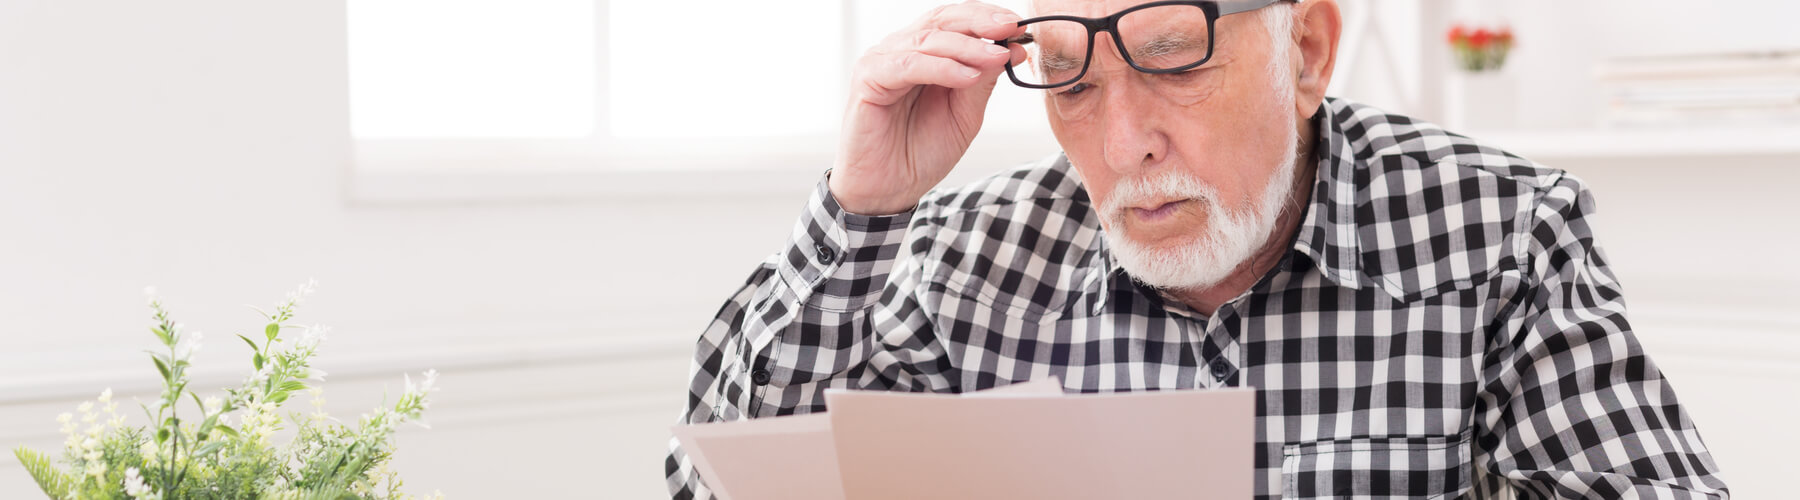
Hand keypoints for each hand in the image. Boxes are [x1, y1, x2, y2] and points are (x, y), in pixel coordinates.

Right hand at [829, 1, 1027, 214]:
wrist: (888, 190)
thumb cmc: (920, 152)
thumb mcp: (965, 115)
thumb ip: (983, 81)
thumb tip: (1011, 50)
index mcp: (924, 54)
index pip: (956, 21)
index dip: (987, 18)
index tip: (1020, 27)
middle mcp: (901, 50)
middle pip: (942, 19)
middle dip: (980, 22)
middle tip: (1011, 28)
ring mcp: (881, 61)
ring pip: (928, 39)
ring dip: (967, 47)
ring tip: (997, 58)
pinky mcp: (867, 79)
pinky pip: (907, 65)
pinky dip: (941, 68)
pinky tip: (967, 77)